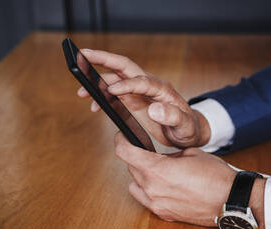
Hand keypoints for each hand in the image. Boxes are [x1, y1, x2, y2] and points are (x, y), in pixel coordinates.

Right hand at [77, 49, 209, 147]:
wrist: (188, 131)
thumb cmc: (188, 128)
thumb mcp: (185, 126)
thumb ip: (173, 117)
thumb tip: (154, 109)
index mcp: (162, 90)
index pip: (141, 81)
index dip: (125, 85)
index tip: (110, 91)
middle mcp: (149, 86)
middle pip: (125, 67)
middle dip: (103, 59)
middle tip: (83, 55)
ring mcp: (140, 93)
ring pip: (116, 79)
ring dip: (98, 82)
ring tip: (82, 91)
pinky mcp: (135, 101)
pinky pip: (115, 94)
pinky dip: (103, 97)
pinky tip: (95, 105)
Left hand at [114, 131, 265, 228]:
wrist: (231, 200)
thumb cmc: (215, 176)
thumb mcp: (191, 153)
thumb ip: (169, 155)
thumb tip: (161, 157)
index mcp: (159, 170)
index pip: (126, 153)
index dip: (120, 141)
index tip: (122, 136)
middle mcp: (153, 189)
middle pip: (131, 168)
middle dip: (136, 156)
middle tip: (147, 150)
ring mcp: (158, 204)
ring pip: (135, 184)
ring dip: (140, 174)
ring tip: (156, 169)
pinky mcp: (164, 214)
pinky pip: (145, 199)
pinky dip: (148, 189)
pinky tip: (162, 185)